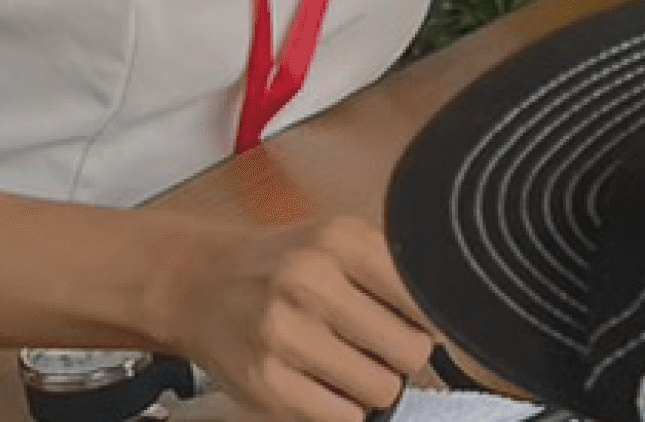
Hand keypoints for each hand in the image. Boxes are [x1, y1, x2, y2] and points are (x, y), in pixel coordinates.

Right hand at [156, 218, 432, 421]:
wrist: (197, 283)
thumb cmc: (280, 266)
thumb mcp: (336, 242)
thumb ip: (391, 273)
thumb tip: (447, 326)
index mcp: (339, 240)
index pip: (425, 300)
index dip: (428, 321)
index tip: (413, 324)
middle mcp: (309, 281)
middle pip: (411, 351)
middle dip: (402, 358)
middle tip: (377, 348)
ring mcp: (284, 334)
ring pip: (381, 390)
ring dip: (372, 386)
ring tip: (346, 364)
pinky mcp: (265, 382)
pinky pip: (343, 418)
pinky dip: (342, 409)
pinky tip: (323, 384)